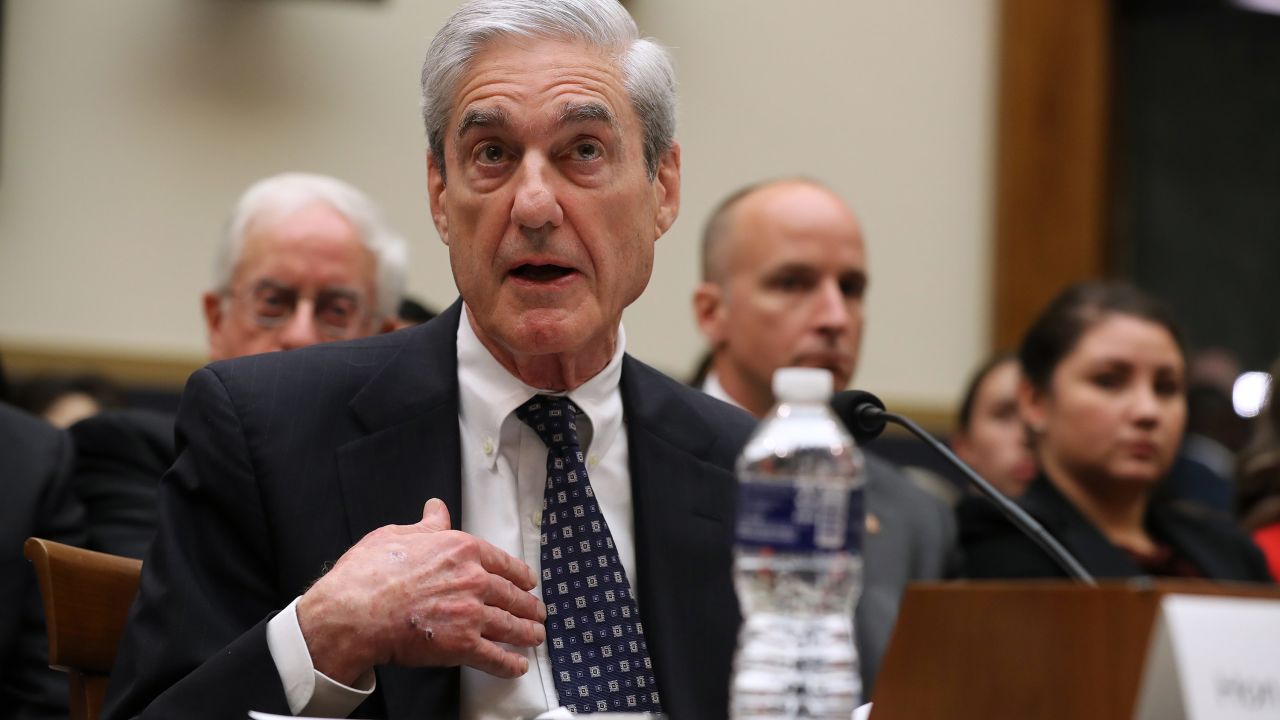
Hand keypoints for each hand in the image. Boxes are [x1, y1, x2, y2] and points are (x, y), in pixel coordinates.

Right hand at [297, 498, 545, 684]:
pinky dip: (509, 663)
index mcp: (461, 550)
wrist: (353, 613)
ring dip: (526, 633)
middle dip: (528, 605)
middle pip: (512, 595)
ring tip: (535, 636)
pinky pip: (495, 656)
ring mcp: (470, 614)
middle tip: (537, 611)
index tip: (527, 581)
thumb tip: (436, 510)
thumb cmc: (368, 574)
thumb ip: (427, 526)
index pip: (502, 562)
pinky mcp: (462, 645)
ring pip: (510, 625)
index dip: (519, 574)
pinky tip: (518, 666)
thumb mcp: (398, 535)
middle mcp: (473, 579)